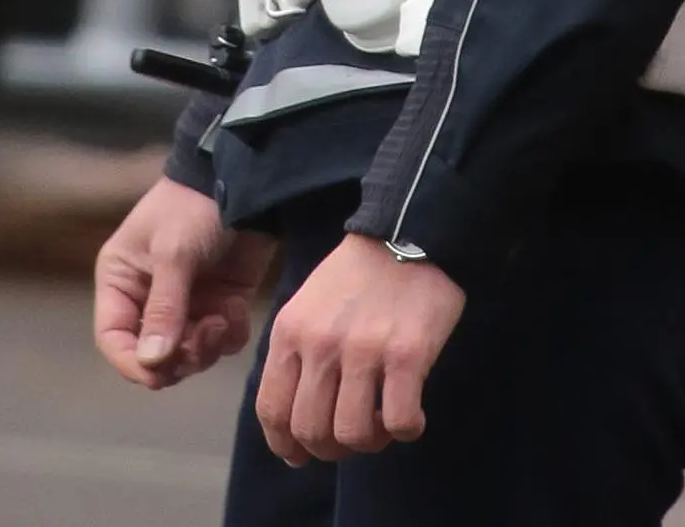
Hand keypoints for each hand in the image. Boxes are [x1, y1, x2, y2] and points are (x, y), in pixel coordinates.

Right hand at [94, 177, 275, 389]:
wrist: (245, 179)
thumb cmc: (193, 207)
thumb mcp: (173, 253)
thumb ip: (164, 309)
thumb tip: (152, 363)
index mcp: (121, 281)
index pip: (113, 338)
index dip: (131, 363)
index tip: (158, 374)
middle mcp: (149, 298)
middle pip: (154, 355)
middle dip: (179, 355)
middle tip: (203, 336)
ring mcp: (187, 302)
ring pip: (189, 354)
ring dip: (206, 346)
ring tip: (222, 318)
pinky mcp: (220, 302)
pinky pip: (221, 340)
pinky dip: (230, 333)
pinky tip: (236, 307)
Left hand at [256, 234, 465, 463]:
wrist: (407, 231)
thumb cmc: (356, 275)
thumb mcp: (307, 306)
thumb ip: (296, 355)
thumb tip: (290, 421)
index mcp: (290, 332)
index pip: (271, 410)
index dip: (284, 445)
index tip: (301, 454)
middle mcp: (321, 345)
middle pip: (310, 431)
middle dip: (331, 448)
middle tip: (352, 435)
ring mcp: (364, 350)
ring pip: (353, 434)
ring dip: (370, 442)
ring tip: (383, 424)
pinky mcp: (407, 354)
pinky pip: (400, 421)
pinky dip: (407, 430)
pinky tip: (412, 416)